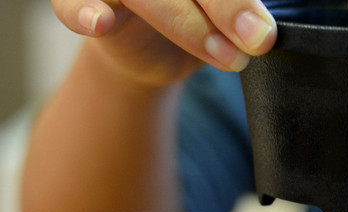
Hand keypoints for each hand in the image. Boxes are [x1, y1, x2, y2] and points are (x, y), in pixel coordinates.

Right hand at [51, 0, 276, 85]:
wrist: (152, 54)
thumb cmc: (196, 21)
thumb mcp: (224, 17)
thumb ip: (239, 16)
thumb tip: (262, 32)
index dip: (238, 0)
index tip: (265, 32)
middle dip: (225, 7)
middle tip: (255, 41)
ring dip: (183, 22)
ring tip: (225, 56)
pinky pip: (69, 2)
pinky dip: (82, 11)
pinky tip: (101, 23)